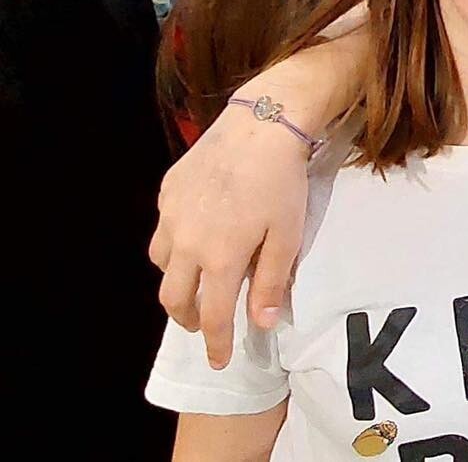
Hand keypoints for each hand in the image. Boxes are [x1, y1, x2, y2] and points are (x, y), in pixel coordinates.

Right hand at [149, 102, 309, 368]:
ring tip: (198, 283)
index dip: (215, 343)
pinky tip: (196, 237)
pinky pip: (164, 229)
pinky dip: (176, 244)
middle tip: (203, 325)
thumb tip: (260, 324)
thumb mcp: (287, 236)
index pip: (211, 315)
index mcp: (219, 257)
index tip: (220, 360)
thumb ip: (271, 282)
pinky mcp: (168, 191)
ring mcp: (171, 214)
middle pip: (173, 297)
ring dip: (177, 281)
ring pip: (162, 264)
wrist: (260, 126)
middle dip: (187, 319)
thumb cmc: (282, 183)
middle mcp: (186, 241)